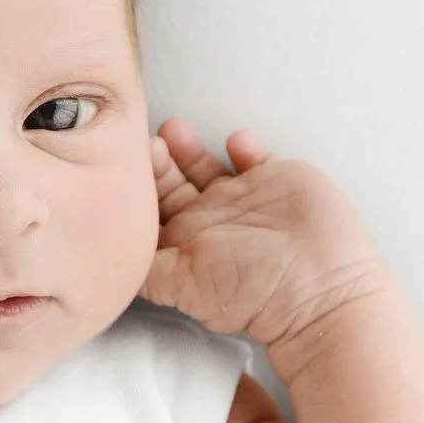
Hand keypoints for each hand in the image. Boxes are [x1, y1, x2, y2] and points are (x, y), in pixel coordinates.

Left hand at [140, 117, 386, 347]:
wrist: (318, 291)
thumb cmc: (247, 293)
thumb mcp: (181, 282)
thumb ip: (143, 266)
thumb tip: (105, 254)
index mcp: (183, 241)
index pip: (148, 207)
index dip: (135, 184)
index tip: (128, 164)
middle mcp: (208, 218)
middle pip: (170, 180)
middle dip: (158, 159)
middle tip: (152, 142)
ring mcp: (241, 198)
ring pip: (204, 164)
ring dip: (188, 146)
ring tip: (177, 130)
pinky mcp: (276, 181)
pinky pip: (253, 155)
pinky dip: (243, 145)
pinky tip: (236, 142)